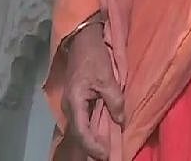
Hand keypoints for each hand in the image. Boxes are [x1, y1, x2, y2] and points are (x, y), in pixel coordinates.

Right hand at [61, 23, 123, 159]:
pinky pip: (83, 121)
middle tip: (107, 158)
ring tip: (104, 152)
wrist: (82, 40)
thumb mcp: (108, 78)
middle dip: (91, 149)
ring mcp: (72, 104)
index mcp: (75, 102)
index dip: (93, 146)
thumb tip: (121, 120)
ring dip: (91, 142)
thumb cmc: (94, 57)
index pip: (82, 131)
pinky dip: (91, 131)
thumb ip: (115, 100)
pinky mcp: (77, 101)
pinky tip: (101, 136)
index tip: (106, 155)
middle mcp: (70, 107)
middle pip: (79, 134)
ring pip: (80, 129)